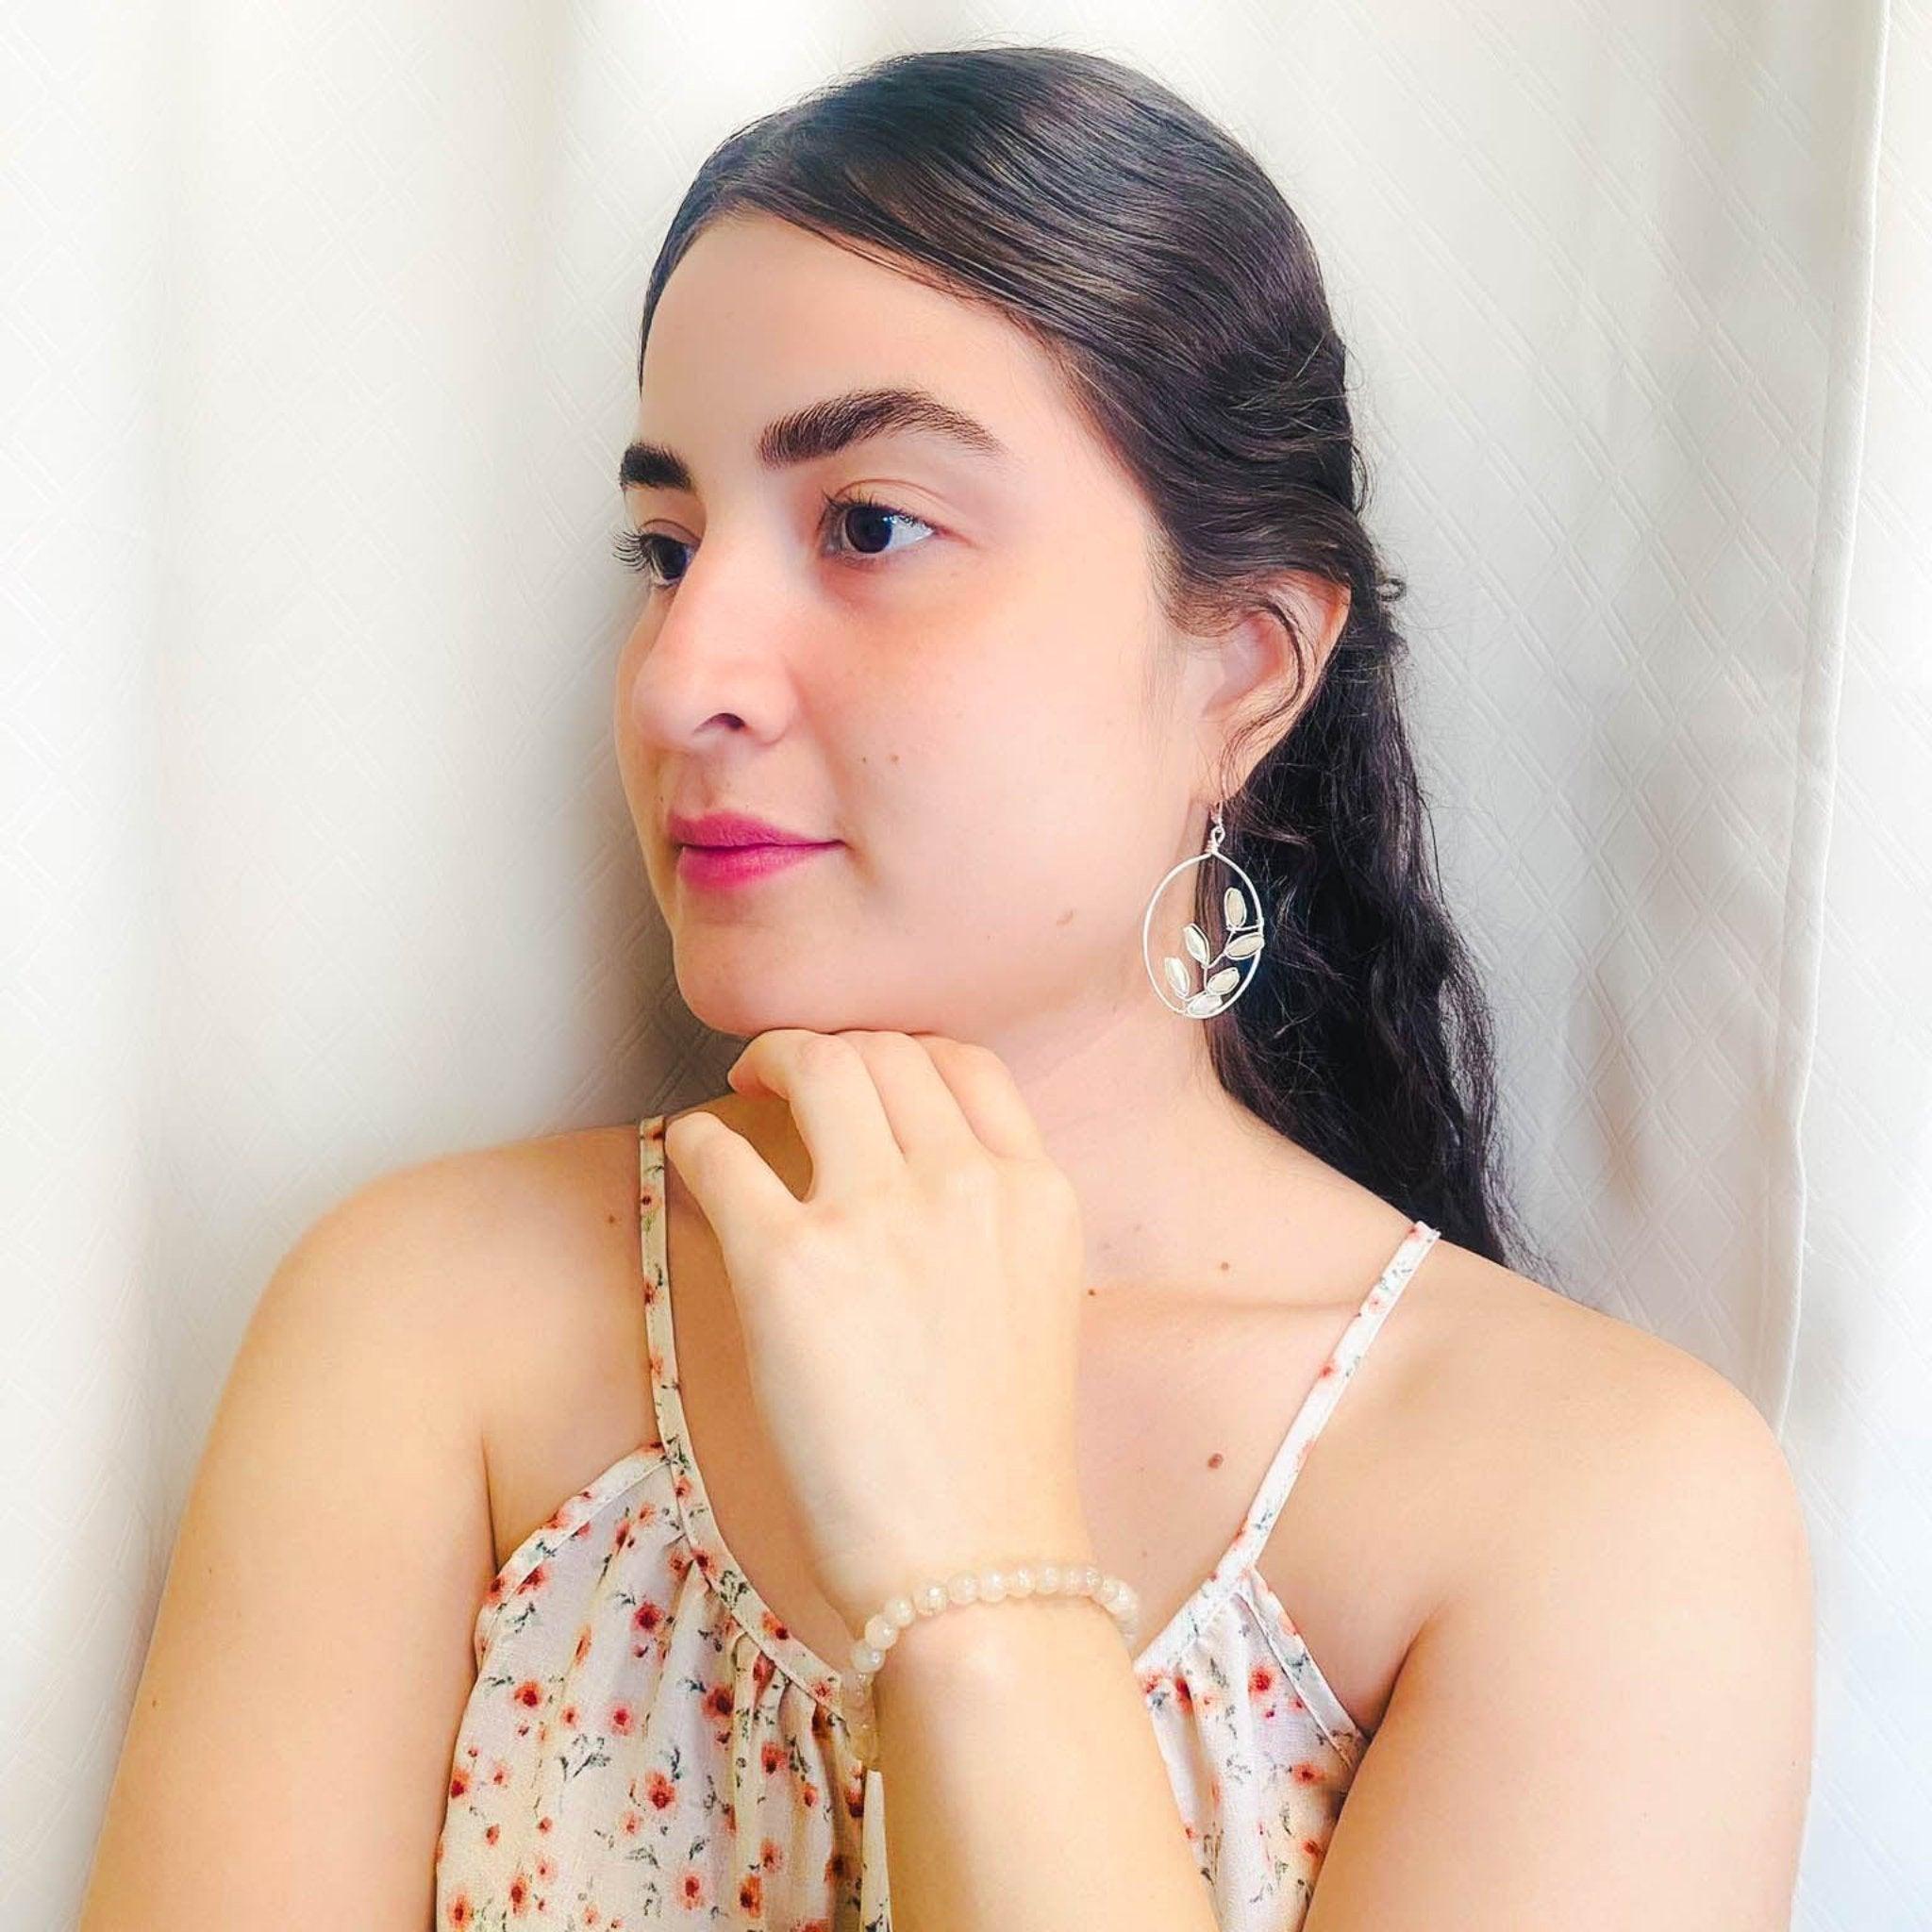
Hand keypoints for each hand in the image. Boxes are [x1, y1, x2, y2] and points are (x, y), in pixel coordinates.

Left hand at [661, 1028, 1095, 1641]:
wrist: (971, 1566)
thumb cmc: (998, 1461)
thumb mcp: (1036, 1306)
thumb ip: (989, 1223)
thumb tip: (905, 1175)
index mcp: (1035, 1193)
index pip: (965, 1064)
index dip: (903, 1053)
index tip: (865, 1072)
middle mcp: (964, 1182)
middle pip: (882, 1053)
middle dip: (827, 1052)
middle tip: (785, 1077)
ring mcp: (877, 1215)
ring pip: (813, 1068)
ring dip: (767, 1061)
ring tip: (740, 1090)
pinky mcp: (788, 1263)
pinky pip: (720, 1153)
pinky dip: (697, 1141)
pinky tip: (692, 1156)